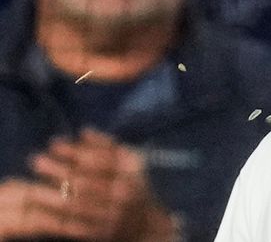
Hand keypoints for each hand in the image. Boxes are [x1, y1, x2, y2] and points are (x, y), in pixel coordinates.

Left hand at [0, 128, 177, 241]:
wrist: (144, 225)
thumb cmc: (132, 186)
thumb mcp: (129, 162)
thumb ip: (108, 146)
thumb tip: (83, 132)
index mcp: (132, 172)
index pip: (99, 160)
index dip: (74, 151)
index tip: (52, 144)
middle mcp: (124, 193)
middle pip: (85, 181)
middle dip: (58, 170)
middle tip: (36, 160)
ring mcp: (112, 215)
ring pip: (76, 204)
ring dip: (51, 194)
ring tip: (32, 185)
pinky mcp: (101, 234)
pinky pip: (73, 225)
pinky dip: (55, 217)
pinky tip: (40, 209)